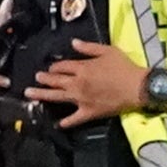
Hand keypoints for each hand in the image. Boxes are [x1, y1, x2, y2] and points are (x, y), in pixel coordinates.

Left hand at [27, 45, 148, 123]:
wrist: (137, 87)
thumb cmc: (124, 67)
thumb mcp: (107, 51)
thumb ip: (88, 47)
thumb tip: (73, 43)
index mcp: (82, 68)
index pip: (62, 66)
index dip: (55, 66)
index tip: (51, 67)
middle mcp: (77, 83)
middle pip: (55, 80)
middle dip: (44, 78)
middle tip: (35, 78)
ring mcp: (81, 99)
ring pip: (57, 97)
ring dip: (42, 95)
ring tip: (30, 94)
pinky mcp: (88, 112)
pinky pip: (74, 119)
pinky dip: (66, 122)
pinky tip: (58, 124)